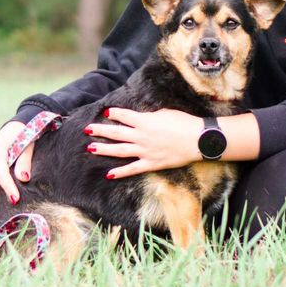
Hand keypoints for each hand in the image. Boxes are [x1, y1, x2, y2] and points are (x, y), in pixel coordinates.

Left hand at [85, 108, 202, 178]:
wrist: (197, 140)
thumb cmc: (184, 123)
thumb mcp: (165, 113)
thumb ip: (150, 116)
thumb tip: (141, 118)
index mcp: (145, 121)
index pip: (124, 116)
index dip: (114, 113)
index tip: (106, 112)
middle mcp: (141, 136)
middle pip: (116, 133)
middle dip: (101, 130)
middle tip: (88, 129)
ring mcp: (145, 151)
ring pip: (120, 150)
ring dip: (104, 149)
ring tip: (90, 148)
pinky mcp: (151, 163)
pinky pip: (132, 169)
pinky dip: (120, 172)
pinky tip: (109, 174)